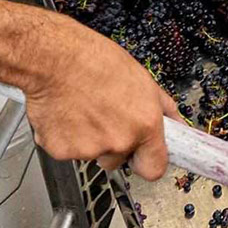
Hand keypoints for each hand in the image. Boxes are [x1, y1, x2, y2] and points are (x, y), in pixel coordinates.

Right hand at [22, 16, 180, 179]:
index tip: (143, 155)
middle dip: (113, 145)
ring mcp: (89, 149)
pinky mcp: (61, 151)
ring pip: (92, 154)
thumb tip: (173, 120)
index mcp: (144, 124)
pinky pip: (67, 151)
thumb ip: (161, 106)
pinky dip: (65, 137)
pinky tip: (67, 114)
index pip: (155, 168)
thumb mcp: (141, 78)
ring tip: (83, 110)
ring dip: (88, 140)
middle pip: (118, 161)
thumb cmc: (93, 60)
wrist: (54, 59)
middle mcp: (119, 140)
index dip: (147, 162)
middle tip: (104, 118)